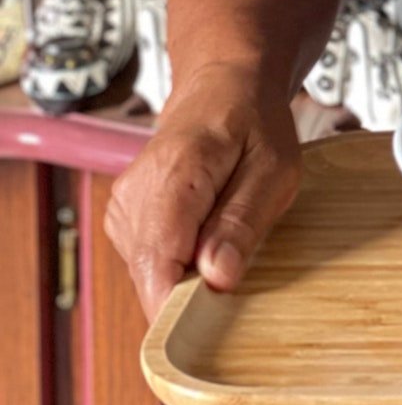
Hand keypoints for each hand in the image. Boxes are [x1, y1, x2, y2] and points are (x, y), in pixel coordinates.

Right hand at [104, 62, 301, 322]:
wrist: (223, 89)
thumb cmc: (254, 125)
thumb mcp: (275, 167)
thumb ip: (244, 221)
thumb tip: (216, 279)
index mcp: (174, 175)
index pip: (158, 264)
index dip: (183, 305)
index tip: (217, 315)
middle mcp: (135, 194)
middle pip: (152, 277)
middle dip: (194, 288)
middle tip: (237, 258)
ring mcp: (123, 208)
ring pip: (150, 275)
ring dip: (188, 272)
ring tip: (223, 231)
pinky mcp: (124, 219)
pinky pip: (149, 263)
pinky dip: (178, 260)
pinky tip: (203, 229)